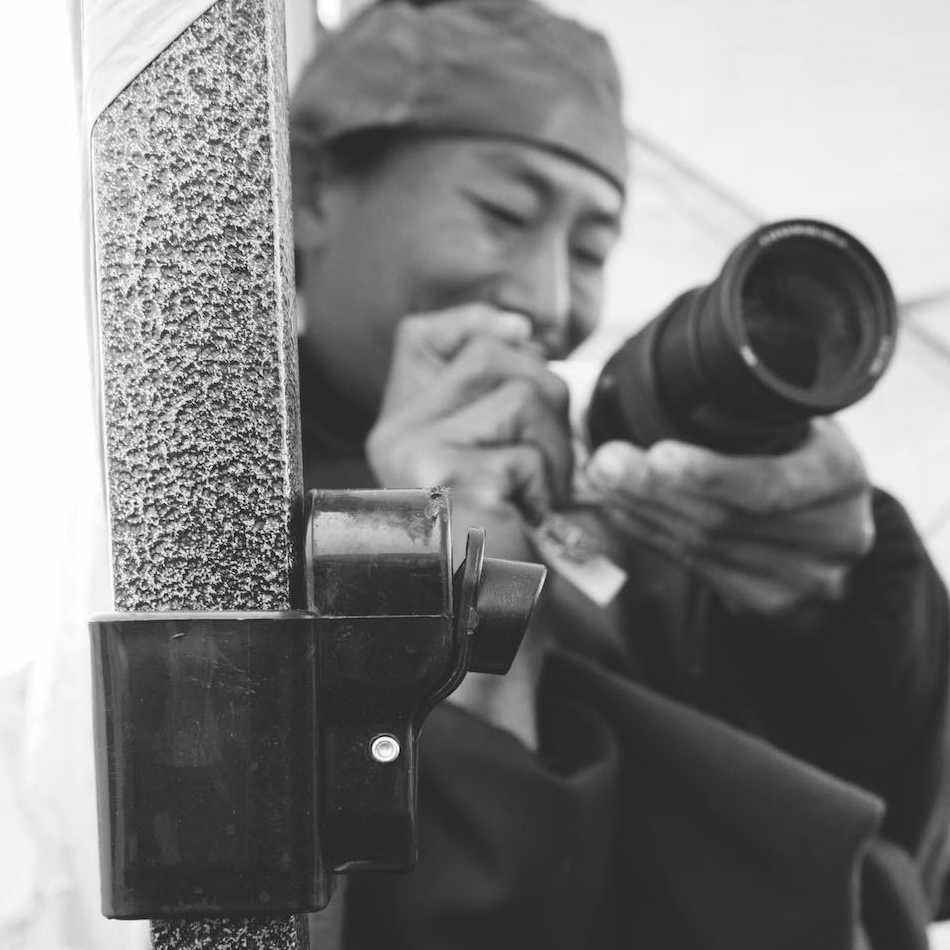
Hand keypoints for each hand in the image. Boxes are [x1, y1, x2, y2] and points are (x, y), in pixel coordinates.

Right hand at [363, 304, 573, 557]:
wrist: (491, 628)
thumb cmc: (504, 546)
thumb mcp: (496, 458)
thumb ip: (496, 395)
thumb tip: (522, 328)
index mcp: (400, 426)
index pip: (423, 336)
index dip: (478, 321)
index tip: (522, 332)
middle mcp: (396, 436)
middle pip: (495, 357)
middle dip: (547, 404)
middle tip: (540, 468)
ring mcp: (417, 458)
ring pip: (523, 397)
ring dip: (553, 453)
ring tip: (531, 499)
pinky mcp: (449, 484)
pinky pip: (528, 456)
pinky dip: (547, 493)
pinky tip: (523, 525)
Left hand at [576, 419, 877, 621]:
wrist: (850, 544)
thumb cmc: (816, 466)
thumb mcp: (813, 429)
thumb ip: (768, 416)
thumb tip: (686, 386)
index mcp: (842, 479)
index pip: (773, 486)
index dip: (712, 475)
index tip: (659, 455)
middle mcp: (829, 536)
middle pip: (727, 519)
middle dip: (655, 490)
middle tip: (604, 463)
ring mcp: (802, 578)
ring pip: (705, 548)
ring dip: (644, 513)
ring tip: (602, 482)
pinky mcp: (771, 604)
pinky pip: (699, 570)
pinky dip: (653, 537)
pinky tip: (622, 512)